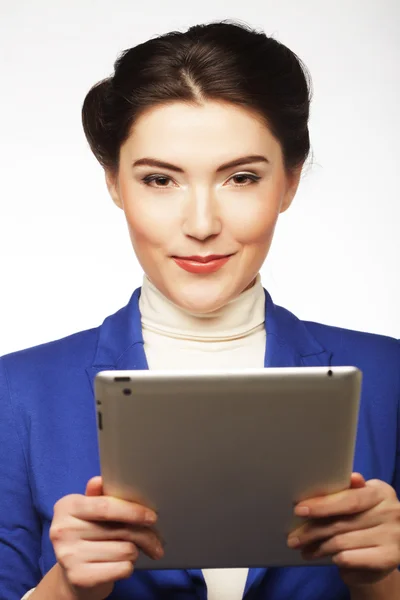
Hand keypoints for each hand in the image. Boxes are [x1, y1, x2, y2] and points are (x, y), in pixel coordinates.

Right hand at [50, 476, 162, 599]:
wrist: (72, 576)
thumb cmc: (87, 538)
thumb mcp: (90, 513)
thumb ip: (98, 497)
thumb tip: (99, 480)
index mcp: (66, 506)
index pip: (106, 506)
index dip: (133, 511)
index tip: (152, 517)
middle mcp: (63, 530)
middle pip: (121, 529)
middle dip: (145, 535)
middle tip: (157, 541)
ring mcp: (69, 555)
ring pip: (125, 550)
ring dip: (134, 552)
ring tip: (130, 552)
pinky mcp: (78, 577)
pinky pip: (122, 568)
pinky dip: (128, 567)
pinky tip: (121, 564)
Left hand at [287, 473, 399, 586]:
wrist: (384, 553)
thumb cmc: (365, 521)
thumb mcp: (359, 502)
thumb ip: (348, 492)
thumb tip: (350, 478)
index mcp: (381, 492)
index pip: (348, 499)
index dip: (322, 505)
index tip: (299, 510)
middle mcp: (391, 512)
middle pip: (341, 522)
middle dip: (313, 530)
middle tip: (293, 537)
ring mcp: (393, 536)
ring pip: (342, 542)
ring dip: (318, 547)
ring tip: (304, 549)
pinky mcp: (390, 558)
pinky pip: (352, 558)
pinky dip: (336, 559)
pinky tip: (327, 558)